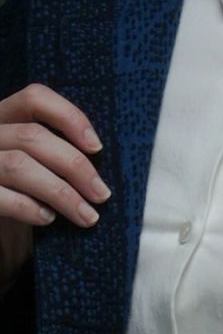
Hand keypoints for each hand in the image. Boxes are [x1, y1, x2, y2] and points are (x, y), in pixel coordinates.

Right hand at [0, 83, 111, 292]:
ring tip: (87, 216)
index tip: (97, 147)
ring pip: (19, 165)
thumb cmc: (22, 196)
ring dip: (62, 193)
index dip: (69, 117)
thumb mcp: (38, 167)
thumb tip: (101, 168)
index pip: (34, 98)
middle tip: (101, 194)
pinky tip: (48, 218)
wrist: (1, 235)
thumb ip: (56, 156)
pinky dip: (29, 207)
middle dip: (75, 166)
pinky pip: (0, 196)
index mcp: (4, 119)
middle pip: (32, 136)